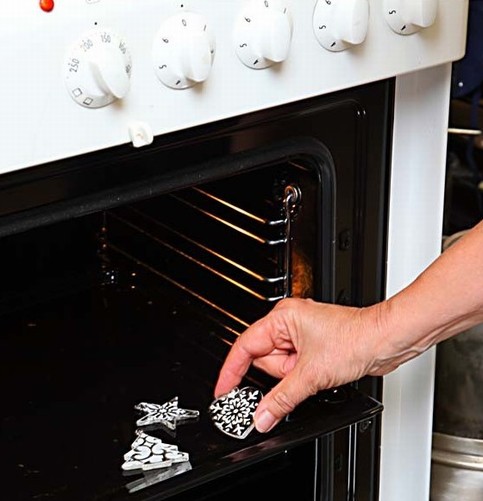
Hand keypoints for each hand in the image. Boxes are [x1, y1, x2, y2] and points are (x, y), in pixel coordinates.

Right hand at [214, 297, 388, 432]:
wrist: (385, 340)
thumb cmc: (355, 338)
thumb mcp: (311, 374)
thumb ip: (281, 398)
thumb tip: (262, 415)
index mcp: (282, 318)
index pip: (245, 347)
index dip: (231, 371)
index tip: (223, 391)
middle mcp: (289, 323)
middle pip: (264, 359)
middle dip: (277, 376)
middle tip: (288, 385)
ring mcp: (302, 336)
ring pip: (281, 367)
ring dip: (293, 378)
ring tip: (314, 374)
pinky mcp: (313, 348)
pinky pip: (294, 369)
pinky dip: (299, 379)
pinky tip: (315, 377)